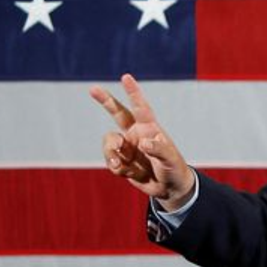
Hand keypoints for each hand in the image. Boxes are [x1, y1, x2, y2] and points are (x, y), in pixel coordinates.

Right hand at [90, 73, 194, 207]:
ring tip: (121, 167)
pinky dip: (119, 170)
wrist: (168, 189)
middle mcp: (136, 134)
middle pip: (117, 113)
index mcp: (150, 128)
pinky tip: (131, 175)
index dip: (133, 92)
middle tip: (92, 89)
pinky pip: (111, 162)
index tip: (125, 77)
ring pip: (109, 143)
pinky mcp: (121, 161)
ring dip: (111, 154)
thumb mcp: (171, 159)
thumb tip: (143, 143)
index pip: (140, 107)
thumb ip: (159, 149)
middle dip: (105, 100)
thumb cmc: (174, 168)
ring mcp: (127, 147)